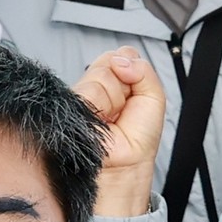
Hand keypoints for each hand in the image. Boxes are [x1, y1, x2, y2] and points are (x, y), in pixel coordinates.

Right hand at [75, 47, 166, 220]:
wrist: (125, 166)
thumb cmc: (137, 139)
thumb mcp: (153, 97)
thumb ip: (143, 70)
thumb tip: (122, 58)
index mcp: (114, 82)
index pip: (118, 55)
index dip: (129, 69)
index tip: (133, 93)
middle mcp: (95, 86)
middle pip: (107, 62)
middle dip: (122, 86)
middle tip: (122, 111)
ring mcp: (80, 95)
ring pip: (97, 76)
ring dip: (112, 100)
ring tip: (111, 120)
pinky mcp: (68, 105)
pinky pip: (87, 91)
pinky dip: (100, 107)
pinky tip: (101, 122)